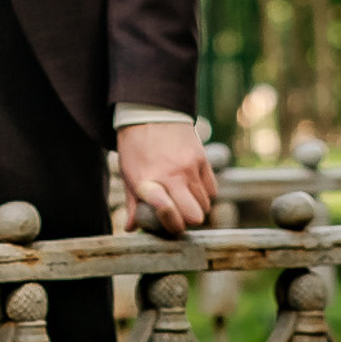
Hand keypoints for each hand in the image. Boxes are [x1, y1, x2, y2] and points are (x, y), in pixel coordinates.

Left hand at [115, 118, 213, 235]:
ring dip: (196, 207)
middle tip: (178, 214)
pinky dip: (205, 194)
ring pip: (206, 205)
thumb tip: (132, 229)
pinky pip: (212, 190)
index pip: (168, 213)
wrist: (151, 112)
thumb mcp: (128, 173)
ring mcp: (191, 167)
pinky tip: (193, 187)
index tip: (166, 223)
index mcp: (149, 180)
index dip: (170, 224)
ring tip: (183, 198)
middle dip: (187, 221)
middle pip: (195, 216)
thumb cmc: (135, 146)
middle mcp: (173, 176)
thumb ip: (132, 203)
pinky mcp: (203, 159)